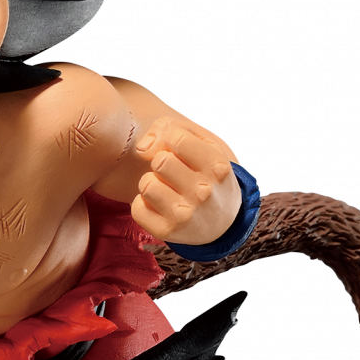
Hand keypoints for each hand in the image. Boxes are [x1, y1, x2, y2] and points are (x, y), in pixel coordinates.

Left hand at [130, 118, 238, 245]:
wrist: (222, 222)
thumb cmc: (205, 173)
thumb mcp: (203, 142)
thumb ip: (171, 127)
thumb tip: (143, 148)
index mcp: (216, 166)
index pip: (176, 138)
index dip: (171, 141)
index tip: (178, 152)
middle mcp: (203, 192)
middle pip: (160, 161)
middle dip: (160, 162)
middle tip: (171, 173)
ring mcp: (185, 215)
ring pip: (146, 184)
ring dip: (151, 183)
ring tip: (166, 189)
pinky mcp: (166, 232)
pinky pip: (137, 208)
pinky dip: (144, 205)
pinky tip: (159, 207)